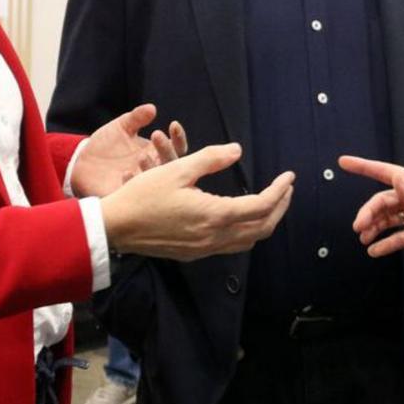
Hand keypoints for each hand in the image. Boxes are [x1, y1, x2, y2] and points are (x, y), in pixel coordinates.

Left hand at [71, 103, 187, 196]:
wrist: (82, 163)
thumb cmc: (106, 144)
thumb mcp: (121, 127)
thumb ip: (136, 118)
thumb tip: (151, 108)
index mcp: (156, 153)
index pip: (176, 147)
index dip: (177, 137)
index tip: (173, 125)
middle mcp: (154, 170)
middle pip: (170, 163)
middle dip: (166, 149)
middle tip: (157, 136)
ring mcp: (142, 185)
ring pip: (156, 181)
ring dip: (152, 167)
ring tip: (141, 155)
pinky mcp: (127, 196)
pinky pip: (134, 194)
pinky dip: (132, 183)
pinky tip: (126, 173)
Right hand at [102, 143, 293, 261]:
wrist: (115, 227)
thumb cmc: (142, 196)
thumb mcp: (177, 169)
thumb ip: (210, 158)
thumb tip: (237, 151)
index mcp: (214, 215)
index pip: (261, 206)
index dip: (280, 191)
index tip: (289, 177)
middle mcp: (214, 237)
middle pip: (262, 228)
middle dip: (280, 208)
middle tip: (287, 189)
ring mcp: (205, 248)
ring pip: (249, 240)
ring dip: (265, 221)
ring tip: (271, 201)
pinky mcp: (195, 252)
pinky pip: (232, 246)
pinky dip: (247, 231)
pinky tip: (242, 216)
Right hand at [338, 155, 403, 261]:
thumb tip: (396, 179)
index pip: (384, 173)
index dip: (363, 167)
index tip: (343, 162)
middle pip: (382, 203)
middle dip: (368, 213)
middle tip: (358, 227)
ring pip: (387, 221)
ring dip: (373, 228)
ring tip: (362, 239)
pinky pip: (398, 238)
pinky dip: (386, 244)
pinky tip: (374, 251)